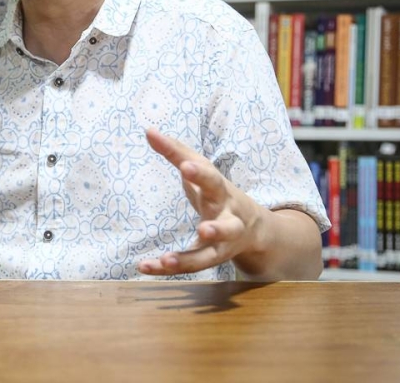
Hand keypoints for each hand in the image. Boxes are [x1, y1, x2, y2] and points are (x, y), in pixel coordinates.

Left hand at [137, 128, 265, 275]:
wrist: (254, 228)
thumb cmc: (219, 192)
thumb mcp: (202, 169)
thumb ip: (176, 151)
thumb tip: (148, 131)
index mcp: (223, 193)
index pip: (212, 180)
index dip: (200, 174)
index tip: (185, 167)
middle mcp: (228, 221)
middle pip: (227, 228)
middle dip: (218, 230)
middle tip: (204, 230)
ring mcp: (221, 245)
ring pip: (210, 257)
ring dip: (190, 260)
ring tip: (168, 260)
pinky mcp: (209, 260)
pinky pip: (189, 267)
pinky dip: (166, 269)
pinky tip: (145, 267)